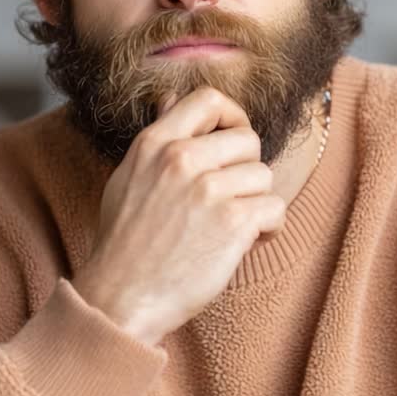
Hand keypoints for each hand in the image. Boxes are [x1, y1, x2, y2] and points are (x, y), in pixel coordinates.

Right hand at [71, 87, 285, 346]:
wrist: (121, 297)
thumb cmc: (125, 242)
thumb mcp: (128, 177)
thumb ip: (156, 137)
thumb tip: (171, 98)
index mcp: (155, 144)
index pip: (208, 99)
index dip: (231, 117)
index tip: (232, 143)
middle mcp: (181, 159)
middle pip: (247, 139)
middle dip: (246, 168)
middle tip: (232, 196)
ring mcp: (208, 189)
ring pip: (263, 175)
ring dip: (255, 202)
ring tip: (233, 225)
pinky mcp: (233, 222)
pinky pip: (275, 208)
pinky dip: (268, 228)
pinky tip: (247, 241)